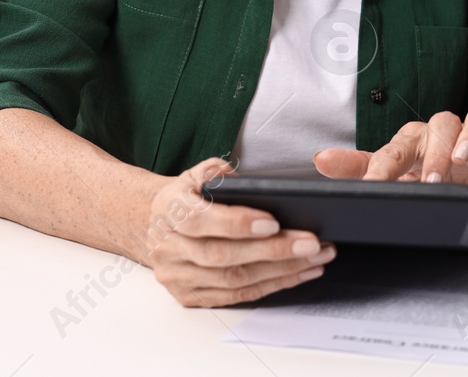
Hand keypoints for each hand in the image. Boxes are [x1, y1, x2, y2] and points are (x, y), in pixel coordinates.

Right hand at [139, 157, 336, 306]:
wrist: (151, 226)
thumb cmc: (186, 198)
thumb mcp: (194, 174)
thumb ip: (214, 171)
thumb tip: (241, 179)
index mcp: (169, 210)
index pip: (200, 220)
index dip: (237, 223)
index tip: (274, 222)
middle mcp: (169, 247)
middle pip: (223, 256)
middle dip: (272, 251)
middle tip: (311, 243)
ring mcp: (177, 276)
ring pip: (233, 280)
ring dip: (280, 272)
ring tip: (315, 259)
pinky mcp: (188, 296)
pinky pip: (234, 296)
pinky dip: (270, 286)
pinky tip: (298, 274)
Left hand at [313, 107, 467, 191]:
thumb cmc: (428, 165)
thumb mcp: (395, 170)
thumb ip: (359, 167)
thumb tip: (320, 160)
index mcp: (413, 139)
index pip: (395, 148)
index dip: (385, 167)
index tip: (376, 187)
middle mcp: (441, 130)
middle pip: (438, 128)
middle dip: (435, 154)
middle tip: (432, 181)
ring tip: (466, 159)